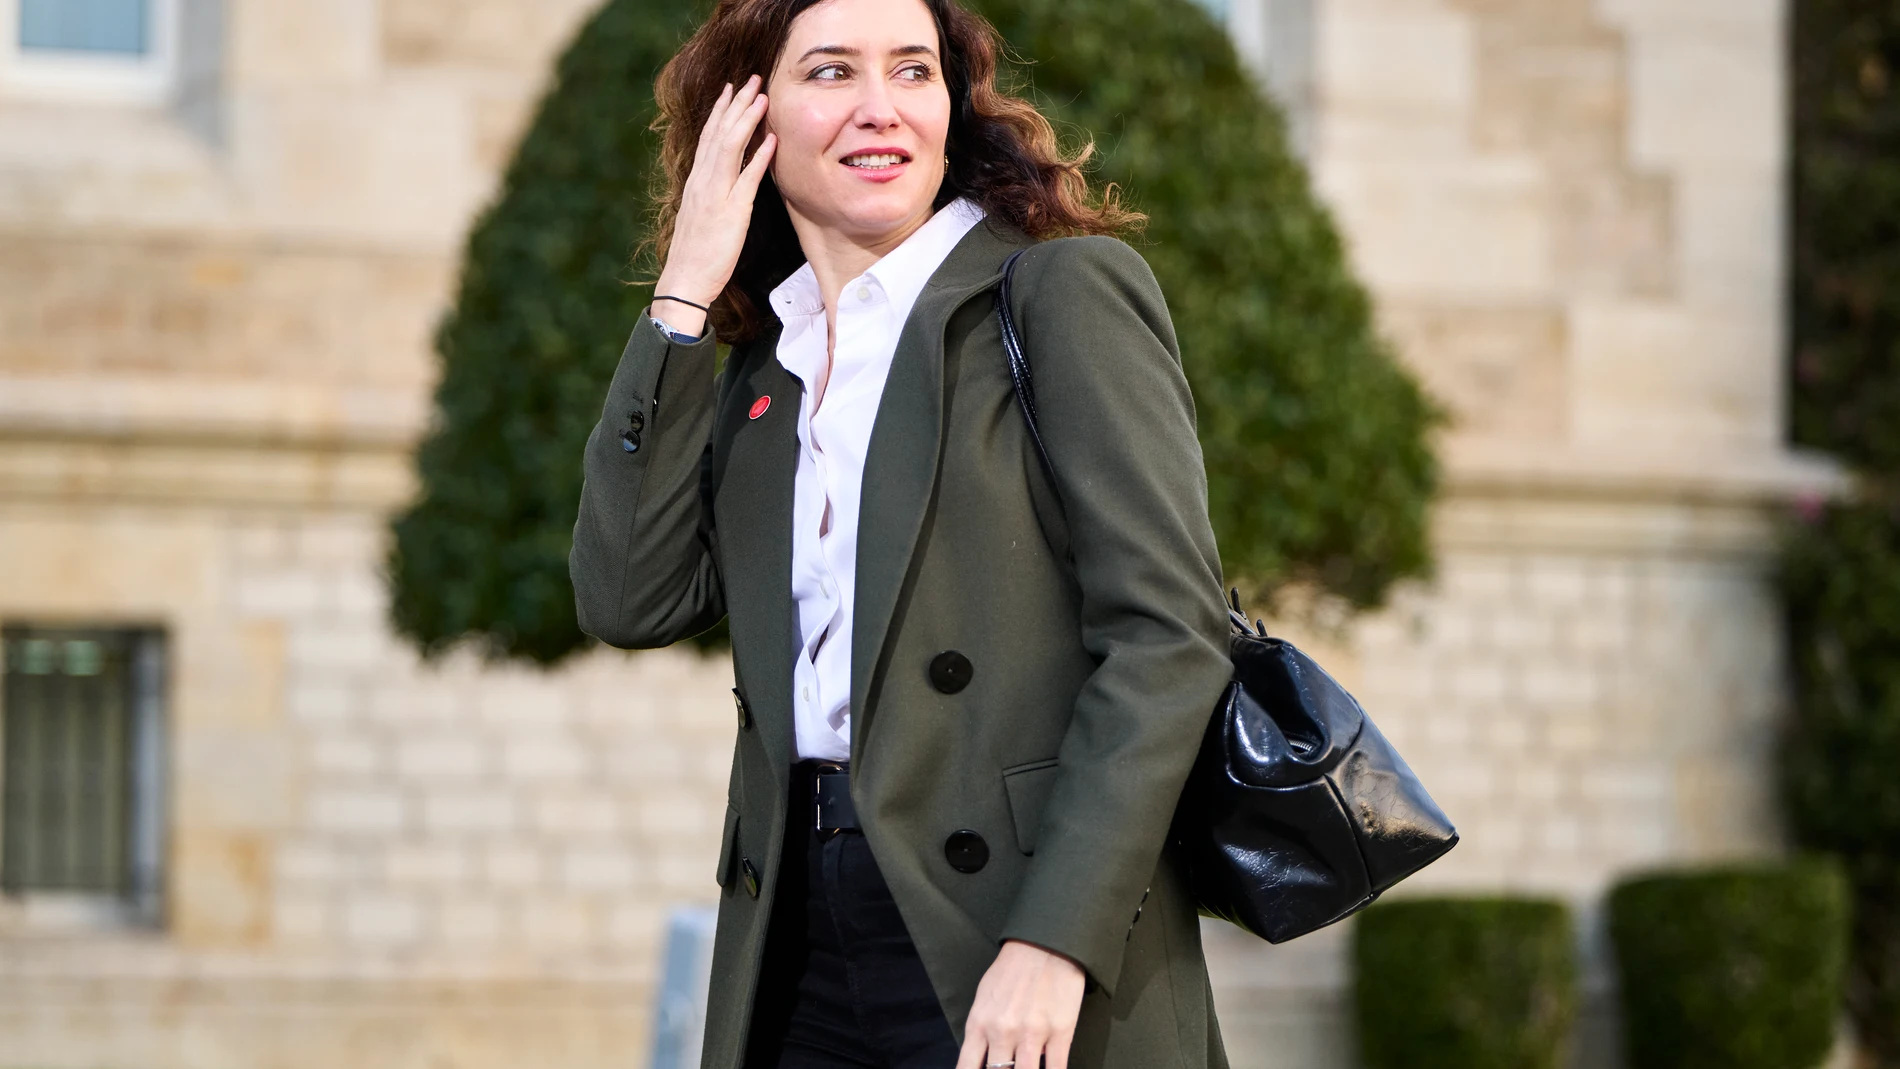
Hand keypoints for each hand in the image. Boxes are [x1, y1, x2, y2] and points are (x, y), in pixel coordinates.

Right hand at [653, 74, 777, 336]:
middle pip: (720, 134)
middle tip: (751, 79)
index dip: (721, 112)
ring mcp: (716, 195)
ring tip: (762, 97)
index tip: (731, 90)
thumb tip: (723, 181)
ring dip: (747, 120)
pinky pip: (746, 179)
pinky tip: (771, 140)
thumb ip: (710, 194)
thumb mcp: (700, 216)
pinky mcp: (732, 212)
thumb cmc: (694, 254)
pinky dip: (759, 158)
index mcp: (697, 182)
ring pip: (731, 148)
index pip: (709, 138)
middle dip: (736, 104)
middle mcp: (704, 182)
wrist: (684, 281)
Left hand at [956, 940, 1085, 1068]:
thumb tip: (987, 1058)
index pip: (968, 1068)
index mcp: (980, 1024)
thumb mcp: (984, 998)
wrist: (1044, 944)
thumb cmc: (1012, 970)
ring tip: (1028, 1066)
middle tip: (1009, 1068)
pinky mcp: (1060, 1033)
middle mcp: (1003, 1033)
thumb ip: (982, 1031)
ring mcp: (1032, 1035)